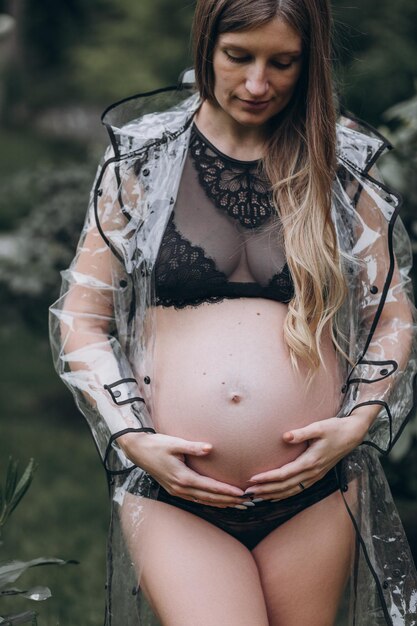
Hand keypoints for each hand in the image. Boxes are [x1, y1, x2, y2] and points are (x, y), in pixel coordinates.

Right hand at [117, 432, 244, 507]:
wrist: (138, 450)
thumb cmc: (157, 444)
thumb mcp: (175, 443)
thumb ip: (193, 447)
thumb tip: (210, 448)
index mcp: (183, 477)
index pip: (210, 487)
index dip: (227, 491)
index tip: (241, 493)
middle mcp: (180, 488)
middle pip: (209, 497)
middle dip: (228, 501)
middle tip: (247, 502)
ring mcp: (177, 491)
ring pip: (203, 501)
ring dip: (220, 504)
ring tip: (237, 505)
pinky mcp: (174, 489)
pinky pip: (195, 499)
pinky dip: (208, 502)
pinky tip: (217, 502)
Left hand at [244, 413, 370, 500]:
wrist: (352, 435)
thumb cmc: (335, 429)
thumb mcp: (319, 427)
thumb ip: (301, 433)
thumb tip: (284, 437)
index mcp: (311, 461)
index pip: (284, 474)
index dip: (268, 478)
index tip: (253, 479)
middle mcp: (312, 472)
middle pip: (285, 486)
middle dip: (265, 490)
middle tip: (248, 492)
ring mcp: (315, 476)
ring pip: (291, 491)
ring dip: (273, 494)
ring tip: (256, 497)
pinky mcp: (316, 476)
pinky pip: (298, 489)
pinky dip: (284, 494)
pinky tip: (274, 496)